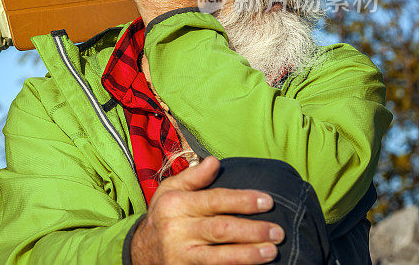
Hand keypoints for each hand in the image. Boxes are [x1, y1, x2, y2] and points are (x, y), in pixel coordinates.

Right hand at [131, 157, 283, 264]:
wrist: (140, 250)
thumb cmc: (162, 216)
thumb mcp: (170, 190)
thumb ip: (194, 177)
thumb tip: (215, 161)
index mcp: (176, 204)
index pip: (214, 200)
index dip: (242, 200)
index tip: (267, 201)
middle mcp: (178, 229)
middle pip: (221, 229)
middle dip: (252, 230)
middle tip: (277, 231)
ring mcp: (181, 254)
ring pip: (220, 256)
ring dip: (249, 254)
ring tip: (272, 251)